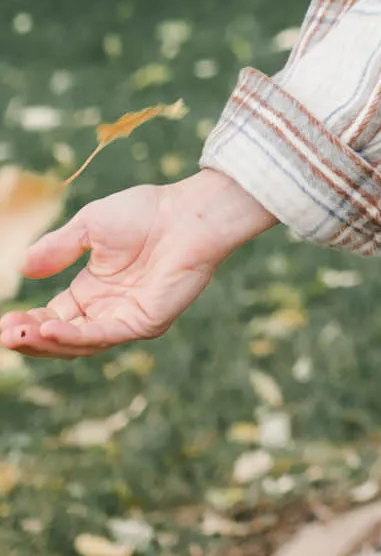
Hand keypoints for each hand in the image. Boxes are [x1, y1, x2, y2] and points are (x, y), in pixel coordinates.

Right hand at [0, 170, 274, 358]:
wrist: (188, 212)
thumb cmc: (145, 213)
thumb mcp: (89, 227)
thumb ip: (57, 248)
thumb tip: (21, 267)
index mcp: (92, 291)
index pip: (52, 318)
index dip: (27, 323)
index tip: (2, 324)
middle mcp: (107, 310)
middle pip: (60, 338)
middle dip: (30, 339)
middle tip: (4, 336)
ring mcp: (126, 319)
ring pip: (79, 343)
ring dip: (45, 341)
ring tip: (17, 334)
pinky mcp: (145, 322)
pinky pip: (104, 335)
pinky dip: (75, 335)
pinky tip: (49, 328)